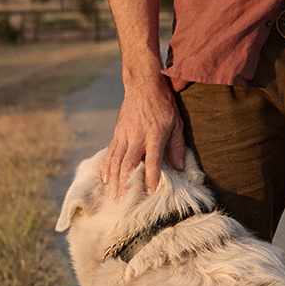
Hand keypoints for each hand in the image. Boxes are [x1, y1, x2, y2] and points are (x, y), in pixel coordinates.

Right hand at [101, 77, 185, 195]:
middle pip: (128, 163)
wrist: (143, 85)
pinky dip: (106, 167)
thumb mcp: (177, 123)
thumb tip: (179, 167)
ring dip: (113, 180)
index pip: (152, 160)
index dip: (150, 177)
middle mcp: (137, 136)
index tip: (149, 192)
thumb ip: (177, 146)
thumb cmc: (163, 105)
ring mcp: (124, 134)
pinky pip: (110, 152)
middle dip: (125, 183)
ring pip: (115, 160)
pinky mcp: (117, 132)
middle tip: (123, 200)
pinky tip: (104, 179)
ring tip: (112, 195)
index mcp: (154, 135)